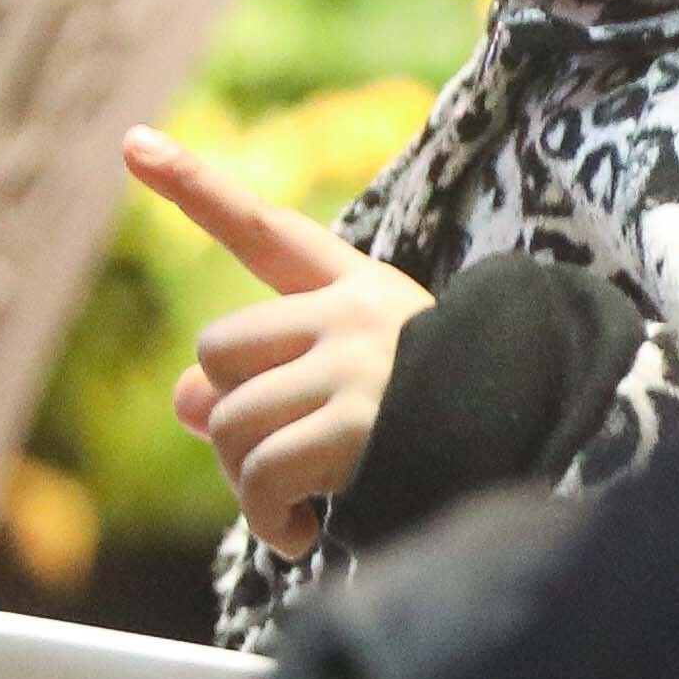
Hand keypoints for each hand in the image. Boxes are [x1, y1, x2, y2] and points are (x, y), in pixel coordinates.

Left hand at [128, 133, 428, 556]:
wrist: (546, 449)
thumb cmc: (453, 433)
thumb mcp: (364, 389)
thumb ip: (267, 383)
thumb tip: (183, 401)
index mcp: (360, 293)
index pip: (267, 233)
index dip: (193, 185)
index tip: (133, 143)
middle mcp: (353, 315)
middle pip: (217, 351)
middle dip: (230, 419)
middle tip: (273, 467)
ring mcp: (356, 364)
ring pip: (230, 421)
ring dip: (247, 484)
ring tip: (294, 508)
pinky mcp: (359, 423)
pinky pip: (262, 475)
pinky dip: (269, 521)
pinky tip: (302, 534)